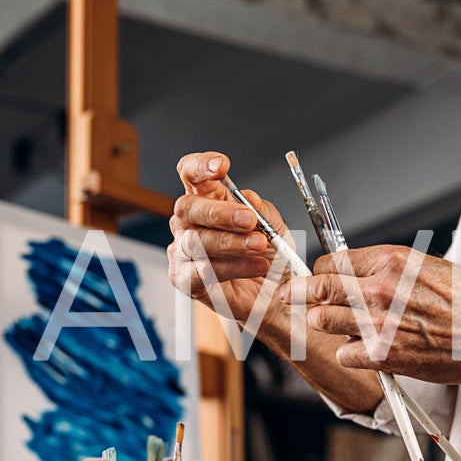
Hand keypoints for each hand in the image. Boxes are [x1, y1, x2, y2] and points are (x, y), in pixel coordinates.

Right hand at [168, 152, 289, 320]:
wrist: (276, 295)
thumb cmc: (269, 256)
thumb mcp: (275, 227)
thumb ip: (263, 211)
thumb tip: (249, 198)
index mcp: (208, 201)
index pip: (191, 174)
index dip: (200, 166)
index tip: (222, 166)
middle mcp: (189, 223)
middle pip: (188, 207)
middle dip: (219, 212)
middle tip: (249, 220)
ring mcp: (183, 251)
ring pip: (195, 241)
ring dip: (231, 242)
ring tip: (260, 246)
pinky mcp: (186, 279)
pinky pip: (201, 271)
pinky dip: (233, 267)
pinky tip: (256, 266)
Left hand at [286, 245, 460, 385]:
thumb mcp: (431, 267)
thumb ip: (391, 269)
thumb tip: (361, 272)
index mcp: (393, 259)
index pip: (332, 261)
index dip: (321, 271)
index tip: (317, 278)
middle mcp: (381, 287)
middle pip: (316, 287)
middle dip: (298, 293)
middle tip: (287, 297)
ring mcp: (380, 322)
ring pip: (323, 321)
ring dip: (331, 325)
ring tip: (349, 328)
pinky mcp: (384, 355)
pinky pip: (345, 353)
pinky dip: (353, 354)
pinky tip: (371, 351)